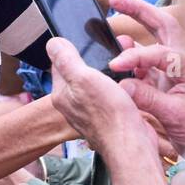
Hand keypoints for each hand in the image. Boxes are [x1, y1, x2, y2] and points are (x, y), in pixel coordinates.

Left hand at [47, 36, 167, 184]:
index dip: (74, 49)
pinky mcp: (110, 116)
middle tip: (111, 53)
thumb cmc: (108, 113)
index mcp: (62, 94)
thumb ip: (67, 60)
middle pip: (81, 73)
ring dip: (110, 73)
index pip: (60, 64)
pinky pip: (113, 94)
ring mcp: (92, 111)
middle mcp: (74, 104)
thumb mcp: (84, 78)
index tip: (88, 42)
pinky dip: (121, 87)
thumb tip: (52, 43)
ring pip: (99, 83)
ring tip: (123, 66)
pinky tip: (129, 84)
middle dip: (95, 61)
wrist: (131, 142)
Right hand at [106, 0, 184, 149]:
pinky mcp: (169, 82)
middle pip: (163, 25)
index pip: (160, 53)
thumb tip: (123, 86)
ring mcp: (177, 70)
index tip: (115, 65)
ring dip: (136, 32)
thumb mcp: (175, 116)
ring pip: (156, 40)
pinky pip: (149, 63)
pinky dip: (134, 58)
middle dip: (139, 10)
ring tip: (114, 33)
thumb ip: (148, 99)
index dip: (135, 57)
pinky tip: (121, 61)